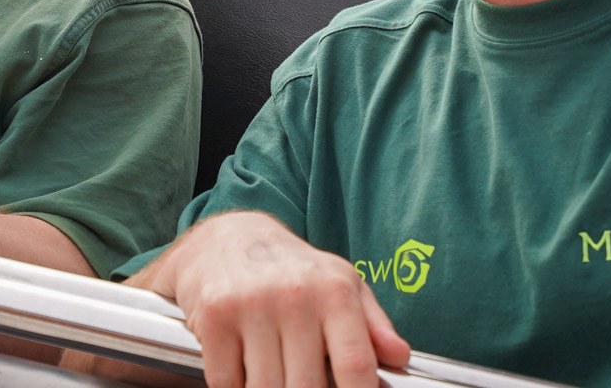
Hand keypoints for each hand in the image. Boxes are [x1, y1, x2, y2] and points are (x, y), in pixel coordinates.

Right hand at [64, 212, 408, 387]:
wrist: (226, 237)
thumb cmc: (293, 270)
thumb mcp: (341, 284)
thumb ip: (374, 326)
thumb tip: (399, 358)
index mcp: (334, 291)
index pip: (356, 365)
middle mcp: (293, 296)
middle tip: (307, 384)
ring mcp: (249, 307)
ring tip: (279, 376)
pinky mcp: (212, 319)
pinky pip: (227, 383)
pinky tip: (245, 372)